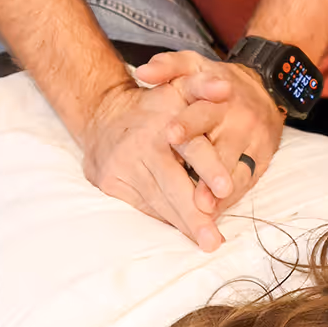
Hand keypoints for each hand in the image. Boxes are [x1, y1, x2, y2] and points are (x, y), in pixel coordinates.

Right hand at [81, 78, 231, 251]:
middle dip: (195, 214)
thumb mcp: (178, 86)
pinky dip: (163, 218)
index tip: (225, 189)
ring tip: (205, 241)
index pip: (191, 147)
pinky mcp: (109, 182)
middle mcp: (141, 145)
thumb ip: (204, 87)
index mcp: (163, 121)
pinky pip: (142, 206)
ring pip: (158, 202)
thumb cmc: (154, 105)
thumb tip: (225, 88)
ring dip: (182, 224)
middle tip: (214, 239)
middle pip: (172, 185)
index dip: (209, 167)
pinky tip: (181, 229)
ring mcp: (122, 166)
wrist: (102, 113)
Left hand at [135, 51, 285, 214]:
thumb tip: (143, 71)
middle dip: (209, 172)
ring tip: (204, 211)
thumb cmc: (217, 81)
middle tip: (196, 196)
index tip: (170, 135)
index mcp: (218, 98)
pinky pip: (247, 182)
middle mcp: (239, 120)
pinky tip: (215, 212)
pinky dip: (231, 199)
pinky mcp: (263, 159)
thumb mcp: (194, 65)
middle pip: (222, 150)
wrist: (264, 88)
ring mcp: (253, 142)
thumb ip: (167, 67)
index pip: (202, 112)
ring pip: (237, 171)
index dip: (186, 125)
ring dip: (220, 193)